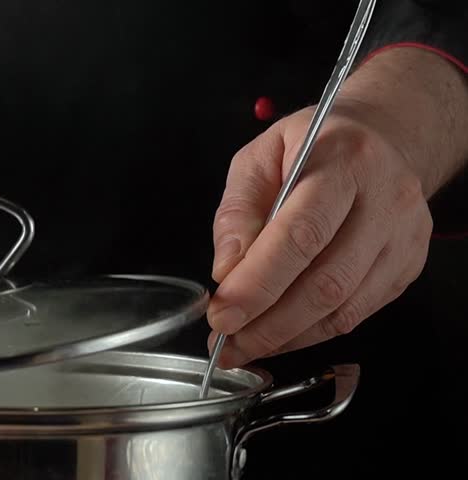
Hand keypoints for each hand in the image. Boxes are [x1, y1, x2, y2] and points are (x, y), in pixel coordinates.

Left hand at [206, 100, 432, 367]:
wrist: (382, 139)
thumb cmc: (311, 146)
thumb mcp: (259, 156)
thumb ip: (238, 210)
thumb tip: (226, 270)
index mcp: (343, 163)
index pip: (301, 235)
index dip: (258, 283)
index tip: (222, 314)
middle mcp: (386, 201)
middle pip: (326, 281)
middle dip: (268, 323)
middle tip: (226, 342)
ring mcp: (404, 238)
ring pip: (344, 307)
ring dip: (287, 336)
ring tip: (244, 345)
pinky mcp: (408, 266)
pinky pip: (357, 314)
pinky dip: (311, 333)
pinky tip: (279, 335)